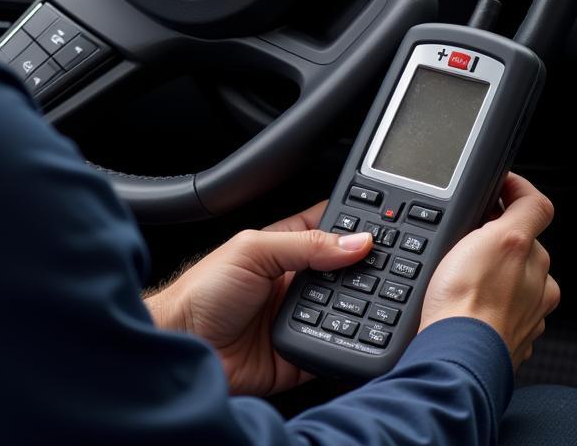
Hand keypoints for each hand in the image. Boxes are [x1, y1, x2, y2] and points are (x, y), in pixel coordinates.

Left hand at [144, 202, 372, 395]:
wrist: (182, 347)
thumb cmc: (201, 292)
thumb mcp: (253, 251)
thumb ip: (305, 245)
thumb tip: (356, 240)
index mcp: (286, 245)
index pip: (331, 227)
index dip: (358, 223)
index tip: (390, 225)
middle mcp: (296, 280)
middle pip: (346, 270)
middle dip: (367, 268)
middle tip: (394, 266)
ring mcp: (300, 317)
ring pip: (348, 310)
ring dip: (363, 307)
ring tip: (382, 300)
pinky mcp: (301, 354)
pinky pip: (337, 349)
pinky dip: (352, 344)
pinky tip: (362, 335)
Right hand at [419, 172, 559, 368]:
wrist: (454, 356)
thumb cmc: (467, 302)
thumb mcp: (499, 237)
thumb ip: (522, 209)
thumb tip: (524, 191)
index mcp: (535, 258)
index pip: (536, 208)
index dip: (515, 190)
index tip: (499, 183)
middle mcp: (538, 287)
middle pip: (523, 244)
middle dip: (500, 235)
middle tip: (469, 234)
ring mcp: (526, 316)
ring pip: (513, 279)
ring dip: (495, 271)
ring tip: (463, 273)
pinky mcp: (510, 339)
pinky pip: (502, 310)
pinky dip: (489, 302)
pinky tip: (467, 302)